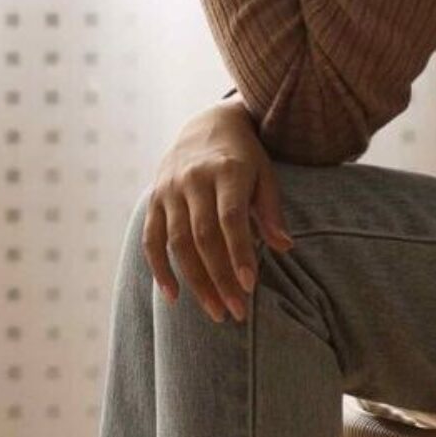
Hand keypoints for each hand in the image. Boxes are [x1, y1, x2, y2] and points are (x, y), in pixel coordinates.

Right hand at [145, 102, 296, 324]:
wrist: (207, 125)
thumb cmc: (244, 157)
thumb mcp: (265, 174)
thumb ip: (271, 210)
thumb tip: (284, 247)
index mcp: (227, 171)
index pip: (230, 218)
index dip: (239, 252)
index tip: (250, 286)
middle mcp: (194, 180)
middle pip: (203, 236)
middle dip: (220, 278)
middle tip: (236, 312)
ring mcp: (170, 190)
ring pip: (177, 243)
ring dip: (195, 281)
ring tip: (215, 311)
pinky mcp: (153, 200)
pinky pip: (151, 240)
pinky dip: (159, 269)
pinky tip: (174, 296)